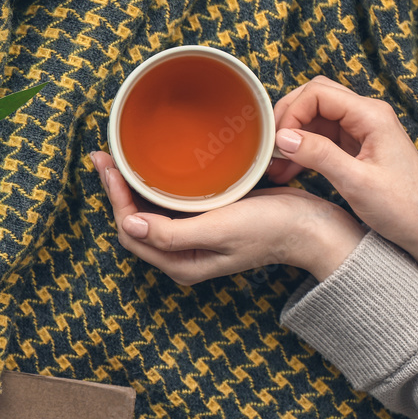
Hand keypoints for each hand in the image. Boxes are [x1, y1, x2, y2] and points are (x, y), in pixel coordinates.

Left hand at [90, 151, 364, 282]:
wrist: (313, 226)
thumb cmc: (271, 229)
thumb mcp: (219, 230)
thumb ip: (171, 233)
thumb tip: (129, 223)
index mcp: (181, 262)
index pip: (131, 230)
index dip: (115, 199)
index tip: (108, 166)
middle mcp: (182, 253)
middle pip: (134, 221)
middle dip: (116, 190)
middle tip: (104, 155)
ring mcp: (194, 237)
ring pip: (148, 211)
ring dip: (132, 185)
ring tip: (118, 156)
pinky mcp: (206, 220)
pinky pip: (168, 203)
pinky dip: (154, 185)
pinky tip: (151, 166)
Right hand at [266, 76, 417, 261]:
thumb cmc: (404, 209)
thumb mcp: (356, 182)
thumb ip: (318, 154)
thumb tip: (282, 137)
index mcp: (372, 116)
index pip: (317, 94)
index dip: (291, 113)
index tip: (277, 141)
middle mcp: (367, 116)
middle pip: (314, 98)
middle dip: (287, 118)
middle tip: (269, 146)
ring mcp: (362, 131)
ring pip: (315, 118)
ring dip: (292, 136)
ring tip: (275, 163)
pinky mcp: (358, 148)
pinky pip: (322, 138)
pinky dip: (302, 150)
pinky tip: (289, 170)